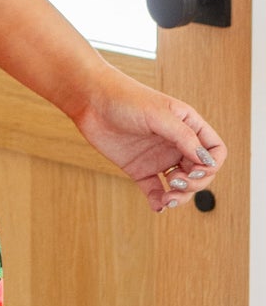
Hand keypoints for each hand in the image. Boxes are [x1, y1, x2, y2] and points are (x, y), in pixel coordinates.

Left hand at [68, 66, 226, 212]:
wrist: (90, 100)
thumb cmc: (125, 98)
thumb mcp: (158, 114)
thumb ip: (183, 137)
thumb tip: (205, 160)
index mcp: (187, 126)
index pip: (214, 151)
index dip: (211, 165)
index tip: (194, 170)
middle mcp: (176, 144)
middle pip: (200, 172)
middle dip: (195, 184)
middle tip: (176, 181)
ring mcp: (158, 157)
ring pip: (181, 185)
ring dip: (180, 196)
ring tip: (167, 198)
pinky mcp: (139, 169)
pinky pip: (155, 190)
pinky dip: (158, 201)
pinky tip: (157, 206)